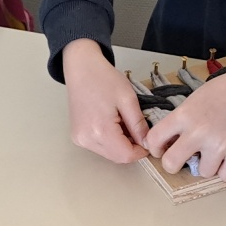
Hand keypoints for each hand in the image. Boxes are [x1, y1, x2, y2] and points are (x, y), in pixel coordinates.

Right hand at [61, 38, 147, 162]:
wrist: (81, 68)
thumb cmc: (103, 78)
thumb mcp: (128, 99)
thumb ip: (139, 125)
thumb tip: (147, 143)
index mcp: (100, 130)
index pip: (126, 155)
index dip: (141, 151)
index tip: (148, 141)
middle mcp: (86, 139)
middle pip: (117, 157)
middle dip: (131, 148)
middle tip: (137, 130)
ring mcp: (80, 139)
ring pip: (108, 154)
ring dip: (121, 145)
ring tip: (123, 123)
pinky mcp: (77, 136)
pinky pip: (99, 147)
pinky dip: (110, 141)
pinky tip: (112, 124)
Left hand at [145, 60, 225, 181]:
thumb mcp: (196, 97)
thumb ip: (182, 118)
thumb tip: (170, 139)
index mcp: (184, 115)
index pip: (154, 139)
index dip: (156, 147)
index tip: (162, 148)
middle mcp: (199, 132)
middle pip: (171, 164)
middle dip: (173, 164)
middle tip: (182, 159)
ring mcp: (219, 145)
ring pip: (202, 172)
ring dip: (207, 165)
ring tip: (214, 151)